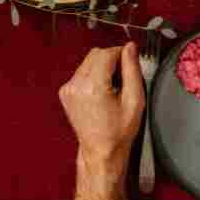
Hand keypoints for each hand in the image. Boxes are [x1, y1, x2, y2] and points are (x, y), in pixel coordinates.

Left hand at [60, 44, 144, 171]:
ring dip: (101, 67)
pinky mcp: (65, 92)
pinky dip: (92, 76)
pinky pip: (81, 73)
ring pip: (87, 62)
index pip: (106, 53)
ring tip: (112, 87)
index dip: (121, 53)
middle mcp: (76, 85)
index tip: (129, 60)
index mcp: (93, 86)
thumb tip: (130, 48)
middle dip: (111, 60)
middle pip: (95, 54)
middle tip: (122, 78)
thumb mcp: (134, 101)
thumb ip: (132, 70)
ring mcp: (68, 89)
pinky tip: (101, 92)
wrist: (101, 151)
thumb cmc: (118, 132)